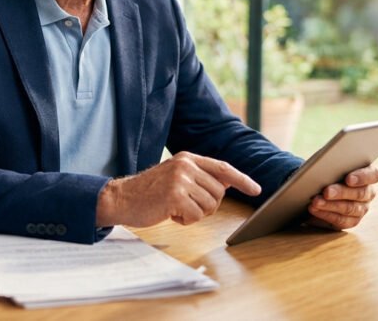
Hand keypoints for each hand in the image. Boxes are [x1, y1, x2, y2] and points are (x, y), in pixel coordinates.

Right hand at [96, 152, 260, 227]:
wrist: (121, 198)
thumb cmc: (148, 192)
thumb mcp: (175, 176)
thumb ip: (198, 177)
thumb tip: (226, 184)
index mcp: (187, 158)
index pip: (222, 168)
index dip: (242, 179)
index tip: (256, 189)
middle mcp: (186, 165)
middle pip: (218, 193)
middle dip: (206, 205)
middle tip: (184, 204)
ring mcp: (180, 179)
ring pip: (209, 206)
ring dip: (194, 213)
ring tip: (174, 207)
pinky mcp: (175, 195)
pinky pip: (196, 215)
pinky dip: (185, 220)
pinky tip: (169, 213)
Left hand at [306, 165, 377, 229]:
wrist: (320, 188)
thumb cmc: (329, 171)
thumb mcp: (331, 165)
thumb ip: (333, 165)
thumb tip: (322, 167)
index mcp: (368, 174)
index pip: (373, 175)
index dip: (362, 177)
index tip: (348, 179)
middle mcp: (368, 192)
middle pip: (360, 193)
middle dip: (341, 192)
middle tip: (326, 192)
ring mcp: (362, 208)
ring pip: (350, 208)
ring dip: (331, 205)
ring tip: (315, 202)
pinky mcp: (351, 220)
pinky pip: (341, 220)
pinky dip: (326, 214)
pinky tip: (314, 210)